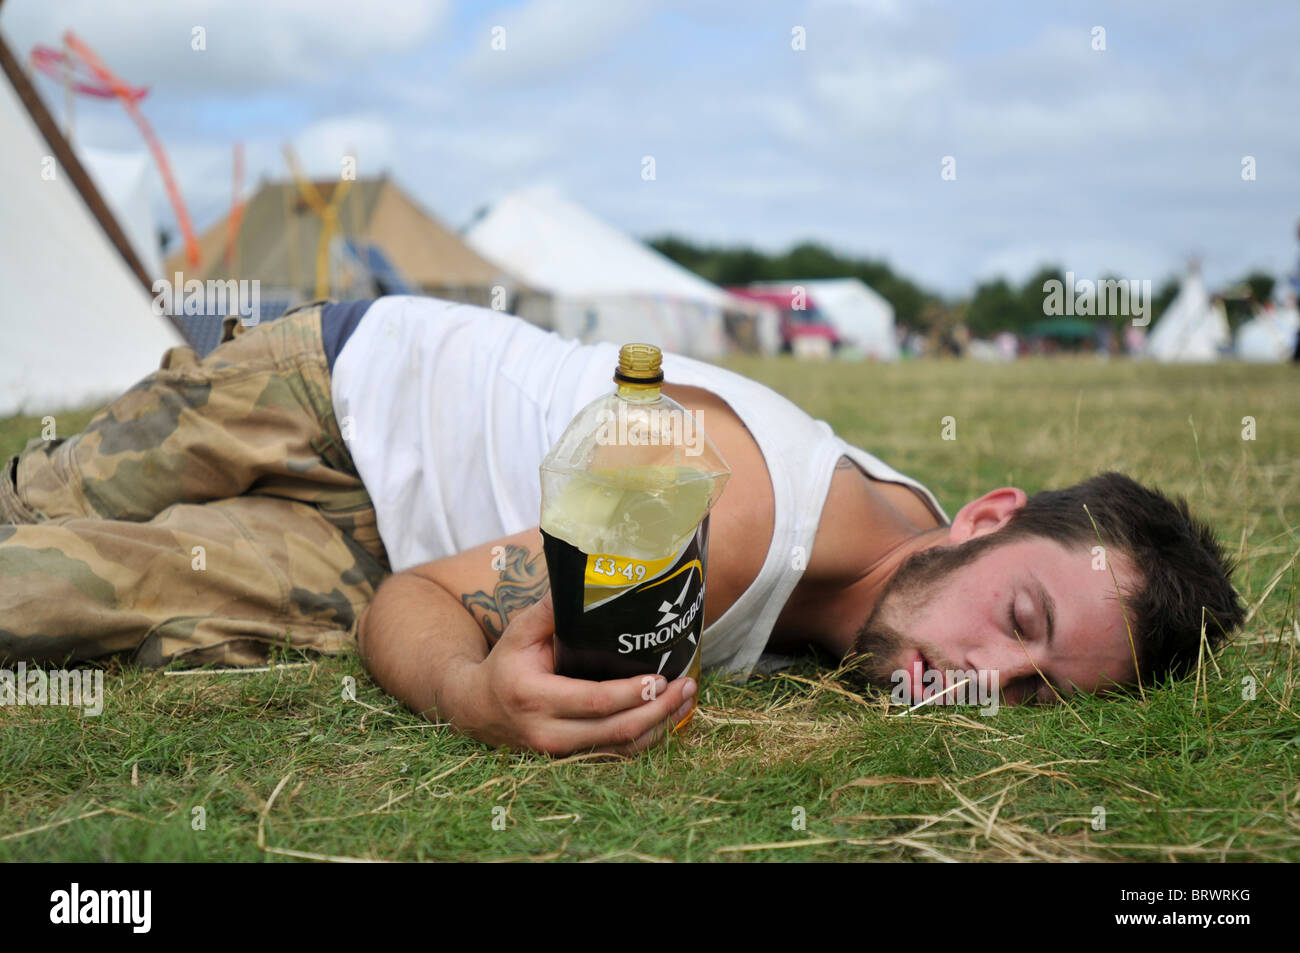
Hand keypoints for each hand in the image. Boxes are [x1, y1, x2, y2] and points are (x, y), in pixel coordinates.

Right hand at [451, 590, 697, 755]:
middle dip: (658, 711)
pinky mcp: (570, 759)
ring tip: (686, 699)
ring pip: (620, 749)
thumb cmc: (504, 663)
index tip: (661, 678)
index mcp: (535, 697)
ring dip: (659, 727)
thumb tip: (585, 583)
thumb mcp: (518, 631)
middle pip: (615, 731)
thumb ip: (549, 609)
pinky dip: (645, 738)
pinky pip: (615, 755)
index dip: (633, 693)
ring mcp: (559, 753)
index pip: (595, 701)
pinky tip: (667, 717)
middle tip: (686, 686)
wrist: (475, 709)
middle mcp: (547, 733)